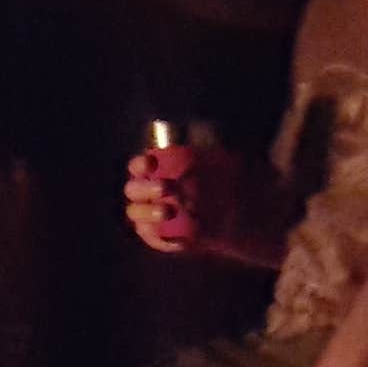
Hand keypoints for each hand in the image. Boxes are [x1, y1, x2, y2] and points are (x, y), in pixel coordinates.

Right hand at [121, 141, 259, 257]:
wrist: (234, 211)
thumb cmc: (218, 177)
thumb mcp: (216, 154)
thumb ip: (206, 138)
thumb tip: (197, 126)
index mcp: (151, 171)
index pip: (137, 166)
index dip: (140, 164)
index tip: (153, 163)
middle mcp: (144, 193)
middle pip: (133, 190)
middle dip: (145, 188)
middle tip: (165, 187)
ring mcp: (148, 217)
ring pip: (136, 214)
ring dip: (148, 212)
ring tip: (167, 211)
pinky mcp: (158, 238)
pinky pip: (155, 240)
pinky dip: (163, 240)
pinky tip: (179, 239)